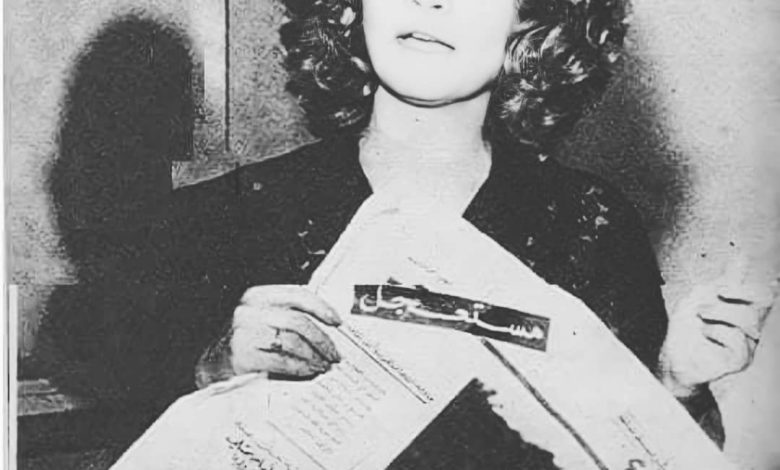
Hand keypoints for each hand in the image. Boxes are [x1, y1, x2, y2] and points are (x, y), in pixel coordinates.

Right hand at [230, 285, 341, 377]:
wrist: (212, 364)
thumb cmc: (245, 342)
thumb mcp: (263, 320)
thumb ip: (288, 317)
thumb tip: (327, 328)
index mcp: (258, 295)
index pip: (297, 294)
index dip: (321, 307)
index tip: (337, 321)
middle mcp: (249, 311)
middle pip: (298, 321)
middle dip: (322, 339)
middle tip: (334, 353)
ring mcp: (245, 332)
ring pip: (293, 341)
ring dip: (314, 356)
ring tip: (324, 365)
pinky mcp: (243, 355)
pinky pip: (282, 360)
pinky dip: (301, 367)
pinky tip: (310, 371)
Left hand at [659, 279, 775, 396]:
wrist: (672, 354)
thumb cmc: (687, 327)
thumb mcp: (700, 296)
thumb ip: (723, 279)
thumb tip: (742, 256)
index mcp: (745, 309)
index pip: (766, 294)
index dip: (752, 286)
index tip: (723, 286)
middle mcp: (751, 326)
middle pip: (763, 301)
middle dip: (736, 292)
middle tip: (712, 296)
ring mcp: (749, 344)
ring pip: (749, 318)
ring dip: (719, 312)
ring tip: (701, 317)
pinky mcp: (741, 360)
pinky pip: (738, 339)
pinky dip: (716, 331)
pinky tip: (705, 333)